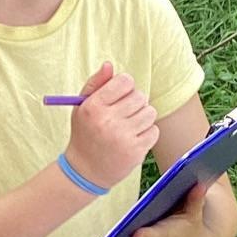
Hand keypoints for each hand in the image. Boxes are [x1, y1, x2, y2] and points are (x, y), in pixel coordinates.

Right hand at [64, 63, 158, 191]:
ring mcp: (123, 137)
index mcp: (93, 107)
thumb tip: (109, 65)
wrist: (85, 171)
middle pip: (140, 96)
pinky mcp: (135, 151)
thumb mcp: (82, 107)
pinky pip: (154, 130)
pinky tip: (133, 138)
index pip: (125, 81)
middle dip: (135, 103)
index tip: (120, 95)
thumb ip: (96, 84)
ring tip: (129, 126)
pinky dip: (146, 133)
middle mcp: (107, 121)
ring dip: (142, 117)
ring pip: (150, 112)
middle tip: (124, 113)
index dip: (125, 86)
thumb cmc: (85, 135)